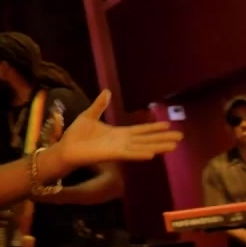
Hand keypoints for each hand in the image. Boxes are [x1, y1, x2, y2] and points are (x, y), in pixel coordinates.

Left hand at [49, 90, 182, 169]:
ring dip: (158, 146)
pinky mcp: (112, 155)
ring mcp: (118, 149)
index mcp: (118, 133)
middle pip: (147, 139)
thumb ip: (100, 105)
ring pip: (143, 147)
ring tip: (174, 146)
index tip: (168, 125)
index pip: (141, 130)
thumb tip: (107, 91)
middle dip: (163, 138)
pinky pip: (129, 154)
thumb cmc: (76, 135)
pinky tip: (153, 153)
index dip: (154, 128)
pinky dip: (141, 153)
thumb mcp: (89, 115)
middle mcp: (122, 142)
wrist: (65, 148)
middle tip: (180, 137)